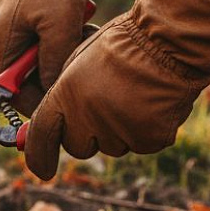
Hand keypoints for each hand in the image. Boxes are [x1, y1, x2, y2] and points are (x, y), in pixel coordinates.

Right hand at [0, 0, 135, 114]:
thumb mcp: (59, 27)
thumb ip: (52, 64)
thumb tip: (51, 95)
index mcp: (0, 41)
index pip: (7, 89)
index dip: (32, 101)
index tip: (59, 103)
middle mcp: (0, 36)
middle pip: (23, 75)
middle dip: (52, 73)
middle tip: (77, 61)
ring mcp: (11, 24)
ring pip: (36, 57)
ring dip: (61, 53)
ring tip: (83, 35)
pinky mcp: (24, 14)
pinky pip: (42, 39)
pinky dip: (62, 38)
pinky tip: (80, 23)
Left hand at [25, 0, 209, 179]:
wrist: (170, 40)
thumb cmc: (122, 45)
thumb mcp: (78, 63)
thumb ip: (61, 97)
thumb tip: (52, 124)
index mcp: (65, 95)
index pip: (41, 136)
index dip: (39, 156)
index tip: (42, 170)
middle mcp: (88, 118)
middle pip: (78, 147)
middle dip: (87, 134)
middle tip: (103, 106)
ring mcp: (120, 130)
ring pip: (112, 146)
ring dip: (117, 131)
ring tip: (132, 96)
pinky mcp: (150, 138)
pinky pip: (141, 144)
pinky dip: (146, 130)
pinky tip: (152, 103)